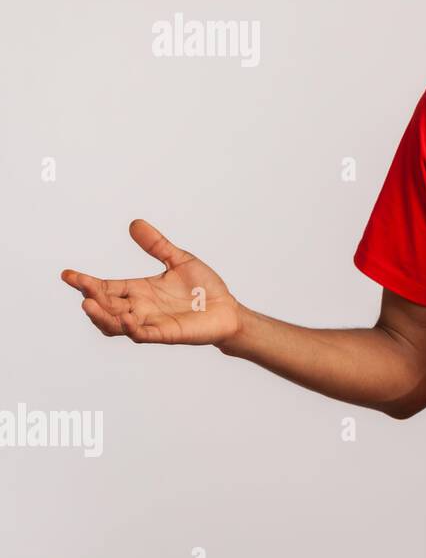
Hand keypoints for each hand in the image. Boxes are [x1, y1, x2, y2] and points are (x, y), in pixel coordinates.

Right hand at [62, 219, 240, 345]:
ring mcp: (150, 322)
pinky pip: (143, 334)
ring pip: (115, 325)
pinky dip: (132, 329)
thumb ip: (157, 245)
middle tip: (83, 286)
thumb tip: (135, 223)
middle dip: (92, 296)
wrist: (228, 309)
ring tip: (90, 305)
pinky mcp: (166, 334)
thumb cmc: (203, 288)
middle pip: (106, 305)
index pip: (106, 287)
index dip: (86, 282)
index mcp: (139, 290)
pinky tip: (126, 320)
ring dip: (102, 316)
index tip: (67, 274)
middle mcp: (139, 307)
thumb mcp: (179, 259)